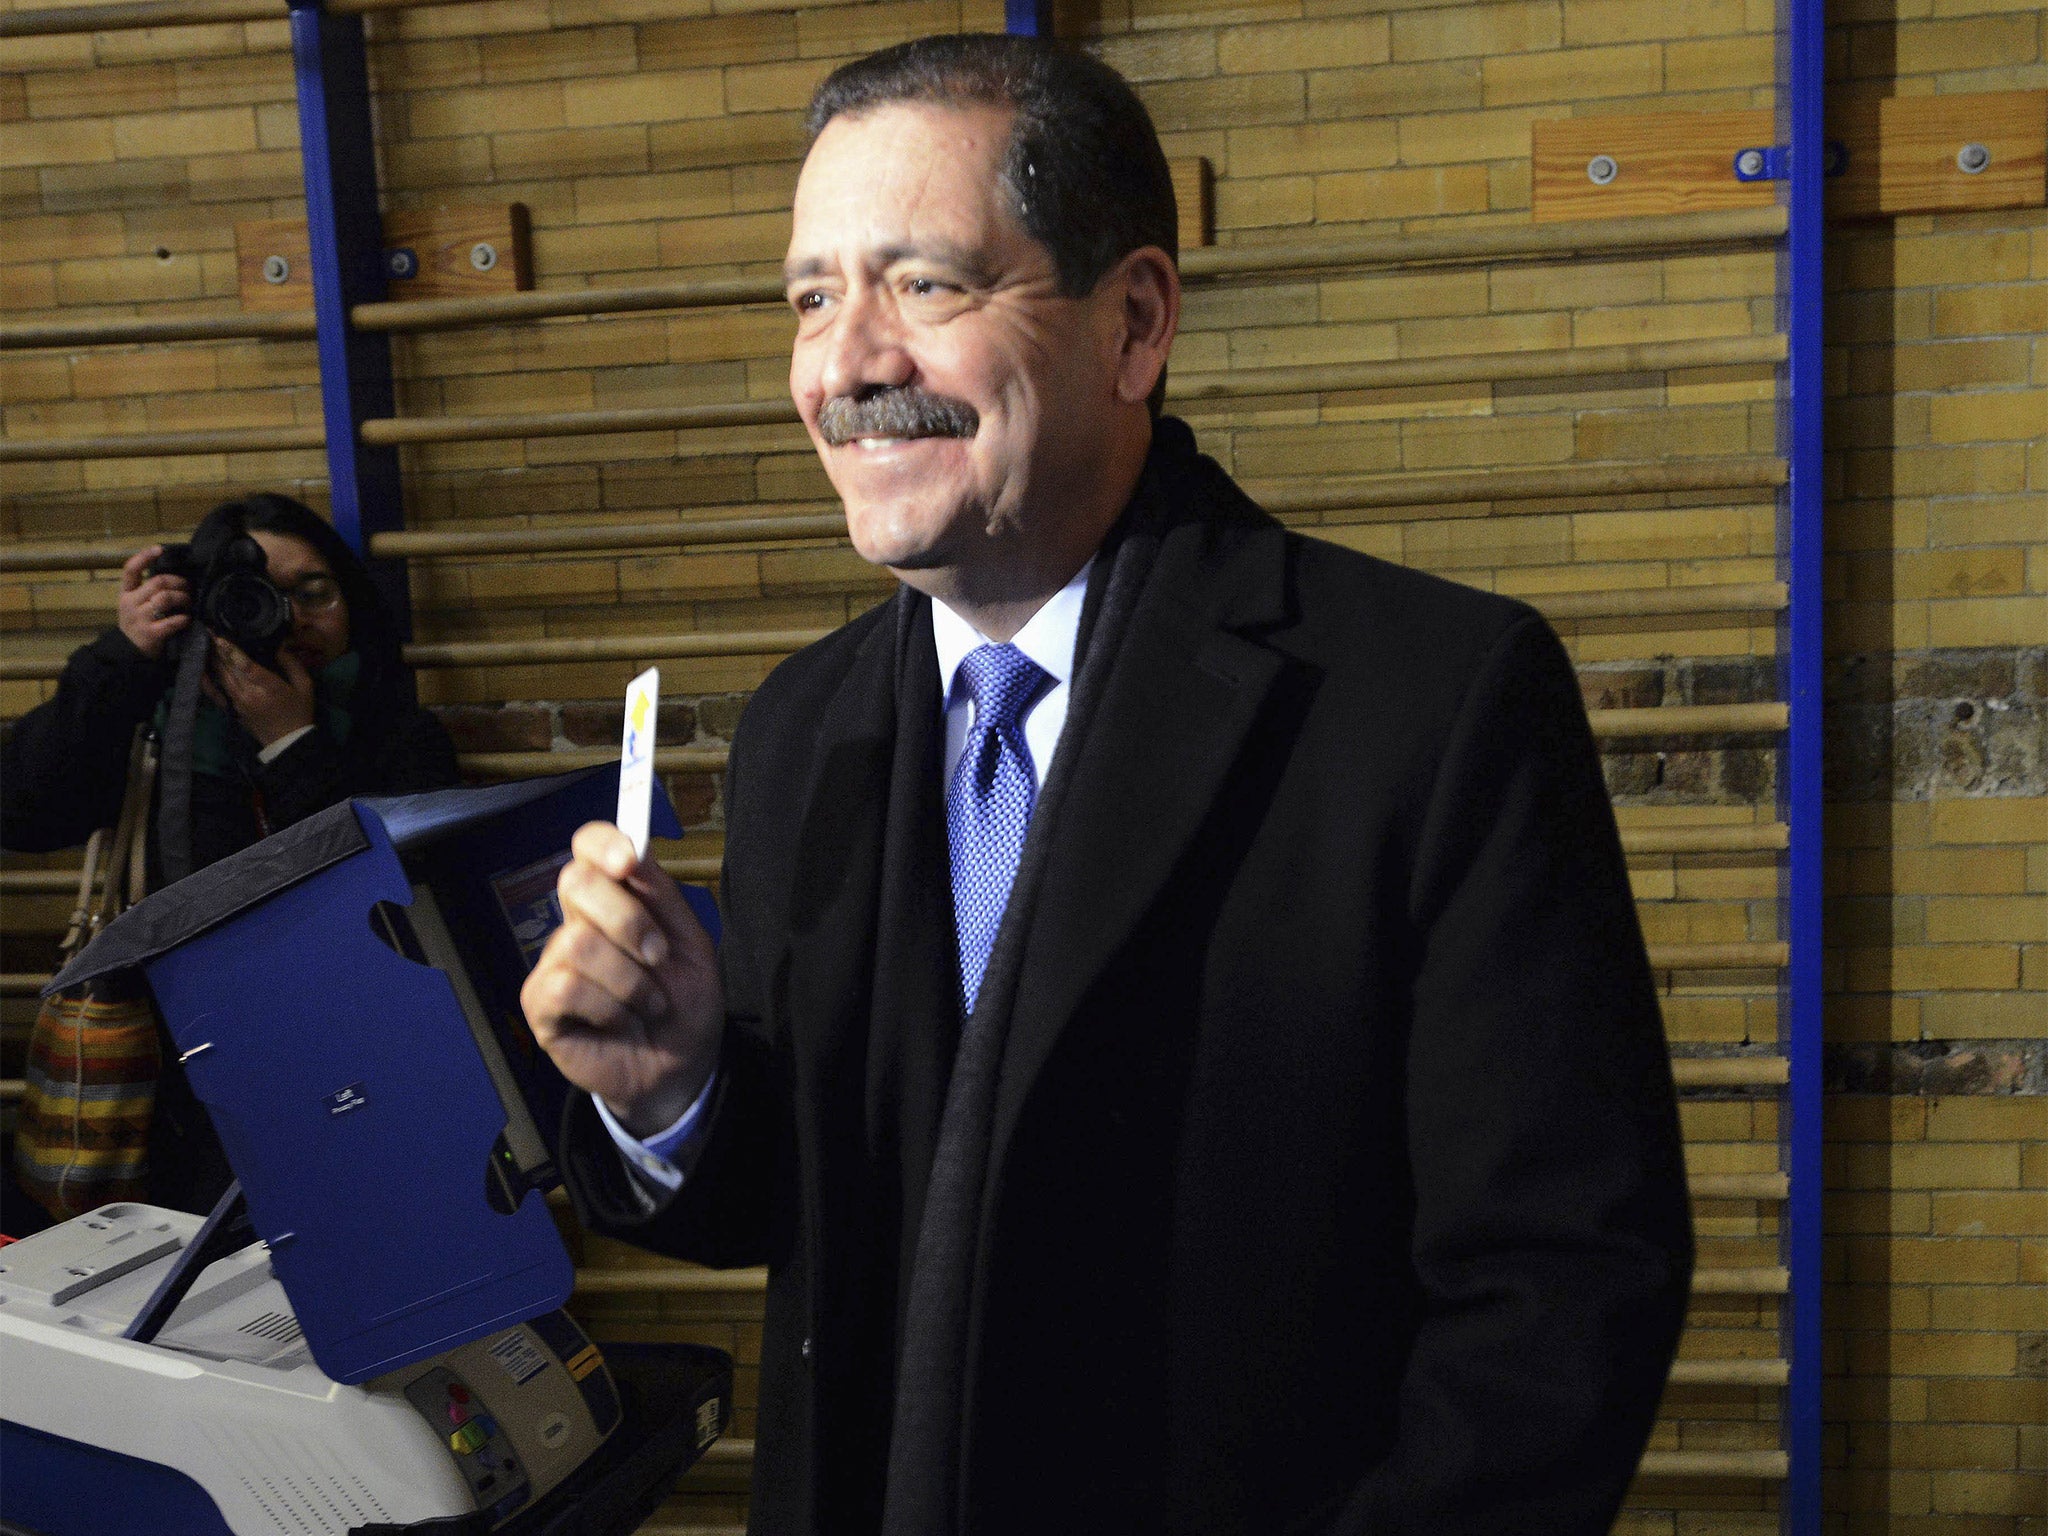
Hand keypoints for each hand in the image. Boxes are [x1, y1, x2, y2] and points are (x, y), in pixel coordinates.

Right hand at [116, 546, 189, 659]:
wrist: (128, 654)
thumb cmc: (137, 625)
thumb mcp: (134, 605)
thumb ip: (146, 591)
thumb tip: (173, 577)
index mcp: (125, 594)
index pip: (130, 570)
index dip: (144, 556)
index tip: (159, 549)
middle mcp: (130, 603)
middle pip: (158, 582)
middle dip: (178, 582)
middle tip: (188, 587)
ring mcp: (140, 618)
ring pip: (165, 598)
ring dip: (183, 598)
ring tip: (189, 603)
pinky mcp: (150, 633)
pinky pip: (171, 621)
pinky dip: (183, 618)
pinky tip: (187, 619)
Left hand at [207, 636, 315, 747]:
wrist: (288, 741)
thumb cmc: (299, 711)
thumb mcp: (305, 686)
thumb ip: (292, 665)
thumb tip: (279, 647)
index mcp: (268, 687)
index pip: (245, 665)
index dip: (231, 650)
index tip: (219, 637)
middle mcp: (248, 694)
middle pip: (228, 669)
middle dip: (217, 650)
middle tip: (208, 632)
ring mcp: (238, 703)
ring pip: (221, 677)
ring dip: (213, 660)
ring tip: (206, 644)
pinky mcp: (233, 709)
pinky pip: (218, 692)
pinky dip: (210, 680)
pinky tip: (204, 668)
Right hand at [520, 821, 724, 1135]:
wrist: (680, 1066)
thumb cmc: (683, 1002)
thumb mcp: (692, 944)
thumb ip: (662, 898)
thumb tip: (634, 850)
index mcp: (615, 899)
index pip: (588, 847)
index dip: (602, 843)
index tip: (629, 860)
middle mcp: (577, 923)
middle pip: (576, 882)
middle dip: (627, 919)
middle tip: (658, 956)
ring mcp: (554, 963)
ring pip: (577, 942)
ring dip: (630, 979)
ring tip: (649, 1004)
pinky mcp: (540, 1003)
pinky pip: (565, 987)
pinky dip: (608, 1006)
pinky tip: (620, 1021)